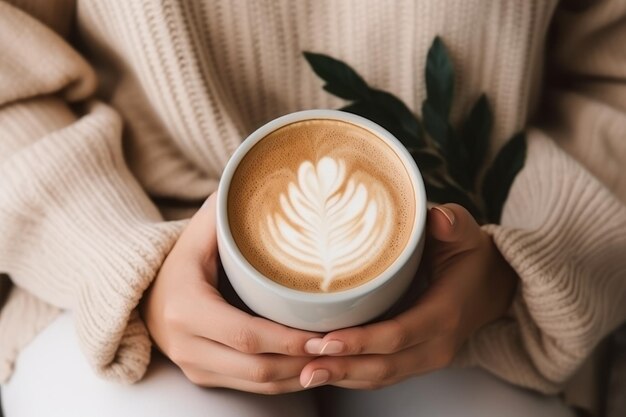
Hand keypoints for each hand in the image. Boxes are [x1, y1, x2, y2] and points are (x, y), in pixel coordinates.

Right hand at [141, 193, 320, 393]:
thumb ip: (227, 211)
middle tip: (341, 347)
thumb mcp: (198, 232)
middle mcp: (186, 345)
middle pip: (256, 368)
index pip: (246, 335)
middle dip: (303, 362)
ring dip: (300, 376)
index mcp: (186, 308)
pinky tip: (311, 365)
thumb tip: (268, 180)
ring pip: (258, 385)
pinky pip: (251, 390)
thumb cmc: (181, 258)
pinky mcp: (203, 376)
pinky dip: (285, 381)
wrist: (143, 293)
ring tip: (334, 358)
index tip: (325, 333)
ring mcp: (194, 366)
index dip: (288, 339)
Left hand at [298, 204, 517, 388]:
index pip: (398, 334)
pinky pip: (380, 377)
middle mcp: (436, 346)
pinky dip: (350, 377)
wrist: (493, 288)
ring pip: (379, 378)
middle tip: (301, 364)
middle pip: (383, 366)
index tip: (326, 340)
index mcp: (444, 315)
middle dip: (341, 367)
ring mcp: (425, 359)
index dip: (361, 341)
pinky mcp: (414, 362)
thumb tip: (438, 218)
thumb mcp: (467, 234)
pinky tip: (321, 371)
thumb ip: (454, 224)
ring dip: (341, 377)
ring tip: (302, 373)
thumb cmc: (472, 257)